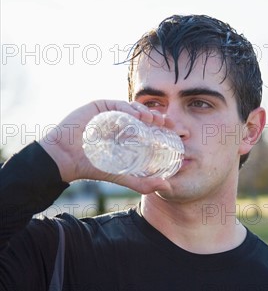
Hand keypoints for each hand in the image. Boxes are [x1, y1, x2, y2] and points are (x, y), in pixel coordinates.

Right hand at [38, 99, 173, 194]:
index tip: (177, 131)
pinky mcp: (99, 107)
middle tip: (169, 123)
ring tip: (154, 119)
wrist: (67, 159)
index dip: (163, 128)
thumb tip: (167, 186)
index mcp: (126, 137)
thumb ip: (142, 183)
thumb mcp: (122, 176)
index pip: (149, 129)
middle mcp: (120, 124)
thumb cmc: (92, 167)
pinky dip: (129, 108)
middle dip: (158, 118)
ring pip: (133, 109)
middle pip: (144, 117)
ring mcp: (110, 114)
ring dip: (146, 112)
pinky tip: (138, 116)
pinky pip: (118, 104)